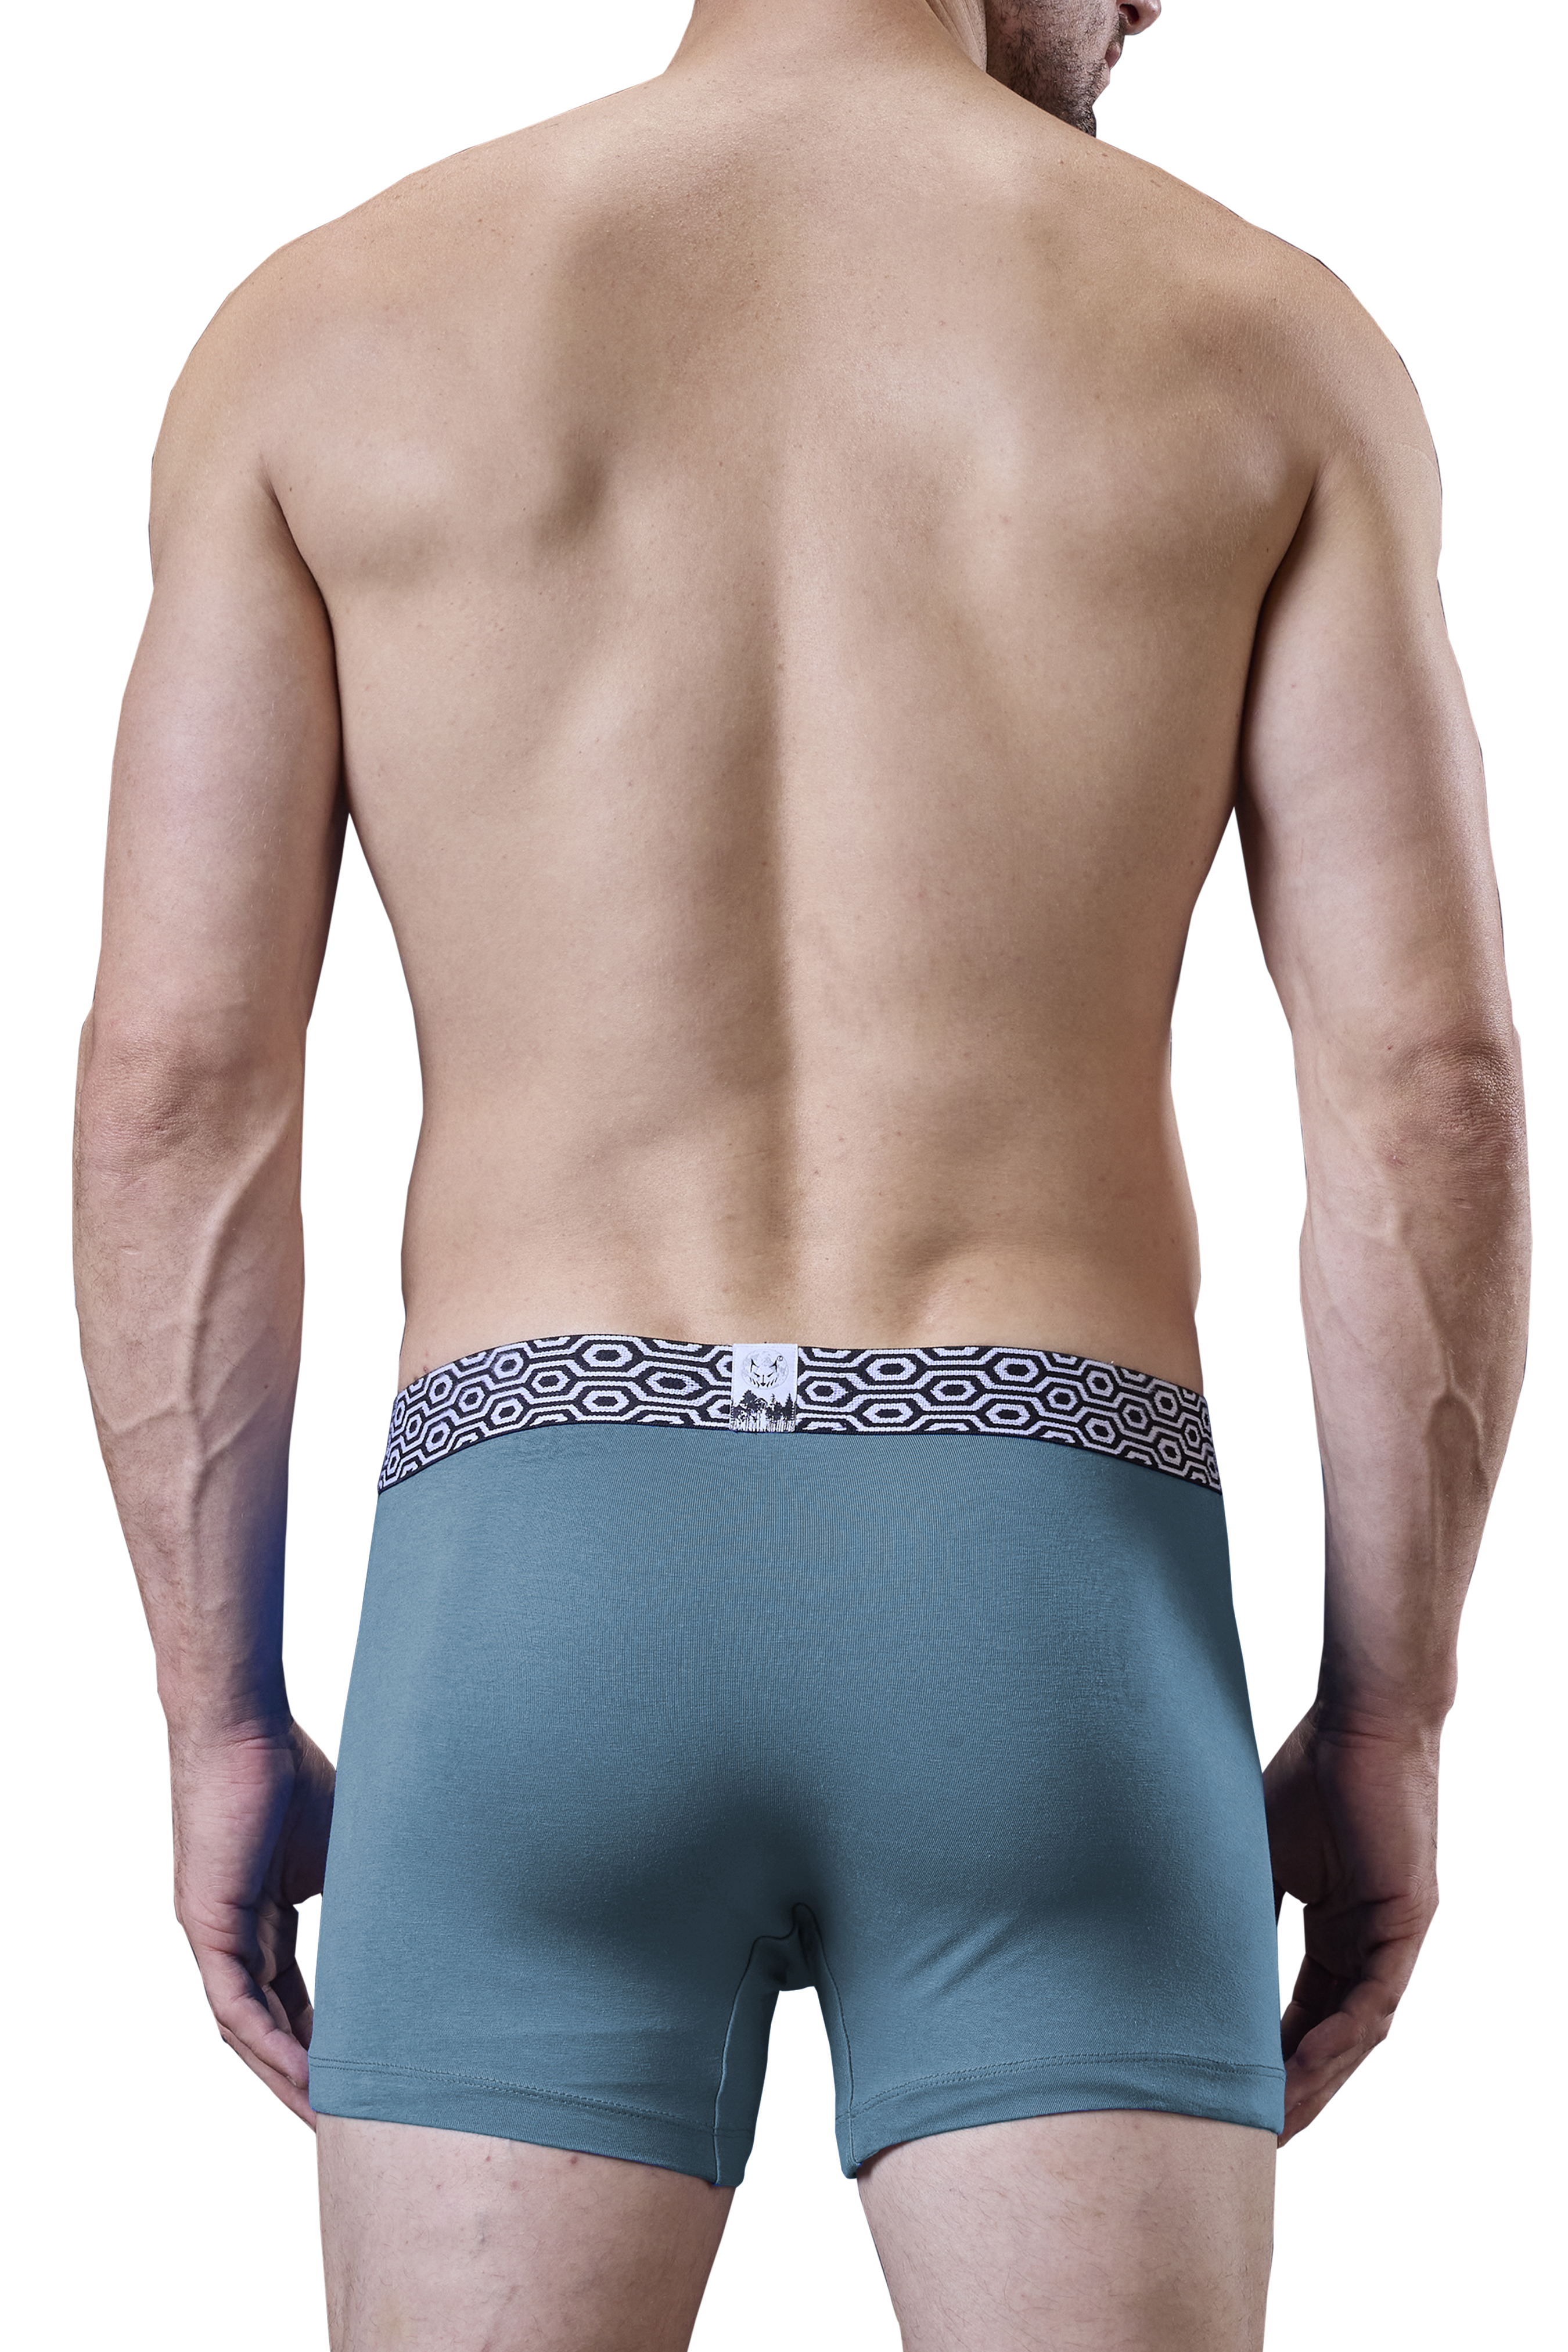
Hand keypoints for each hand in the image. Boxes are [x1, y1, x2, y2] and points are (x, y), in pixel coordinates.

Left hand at [169, 1718, 334, 2124]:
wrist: (244, 1728)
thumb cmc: (292, 1767)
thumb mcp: (342, 1848)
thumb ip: (363, 1893)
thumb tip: (419, 1920)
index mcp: (261, 1917)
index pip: (290, 1998)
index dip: (322, 2041)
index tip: (364, 2074)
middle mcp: (231, 1936)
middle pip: (267, 2027)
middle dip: (306, 2076)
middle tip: (352, 2119)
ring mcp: (214, 1934)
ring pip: (248, 2029)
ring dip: (287, 2076)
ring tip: (331, 2118)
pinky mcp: (208, 1927)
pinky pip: (236, 2007)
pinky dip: (272, 2046)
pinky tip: (307, 2077)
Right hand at [1264, 1705, 1439, 2143]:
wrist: (1362, 1717)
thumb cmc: (1309, 1770)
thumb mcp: (1255, 1852)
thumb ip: (1236, 1905)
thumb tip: (1179, 1953)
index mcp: (1336, 1928)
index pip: (1302, 2013)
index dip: (1269, 2060)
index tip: (1227, 2097)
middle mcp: (1369, 1942)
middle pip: (1330, 2037)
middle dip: (1292, 2090)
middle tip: (1249, 2138)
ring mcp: (1393, 1935)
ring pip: (1355, 2032)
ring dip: (1314, 2079)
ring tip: (1272, 2122)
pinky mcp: (1409, 1920)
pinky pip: (1375, 1999)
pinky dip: (1337, 2038)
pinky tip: (1302, 2068)